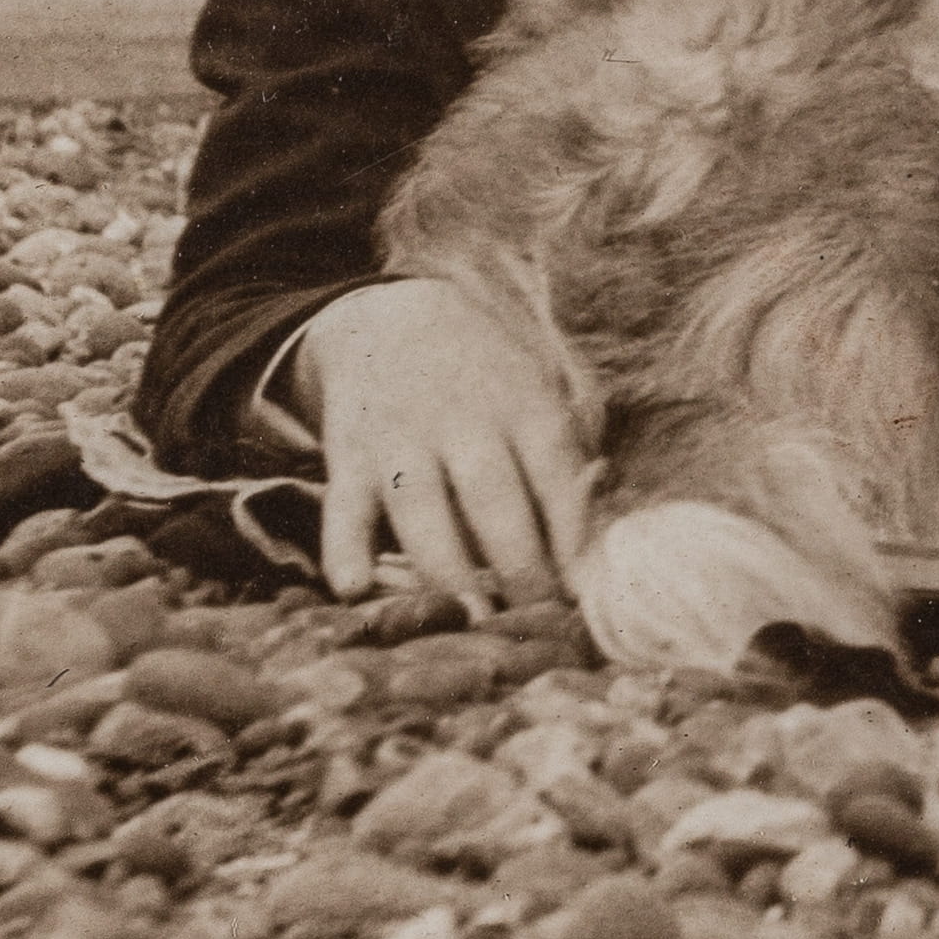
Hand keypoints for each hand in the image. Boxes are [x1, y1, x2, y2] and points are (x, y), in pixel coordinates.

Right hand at [294, 278, 597, 612]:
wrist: (394, 316)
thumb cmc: (488, 379)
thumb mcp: (539, 395)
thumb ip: (566, 460)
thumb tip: (594, 543)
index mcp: (526, 408)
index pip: (556, 476)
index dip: (572, 537)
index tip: (584, 594)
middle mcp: (466, 423)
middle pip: (495, 501)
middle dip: (517, 566)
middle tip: (531, 622)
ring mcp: (404, 439)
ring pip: (424, 511)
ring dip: (446, 570)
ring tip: (466, 621)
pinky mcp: (349, 455)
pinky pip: (344, 506)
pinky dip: (344, 546)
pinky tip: (353, 587)